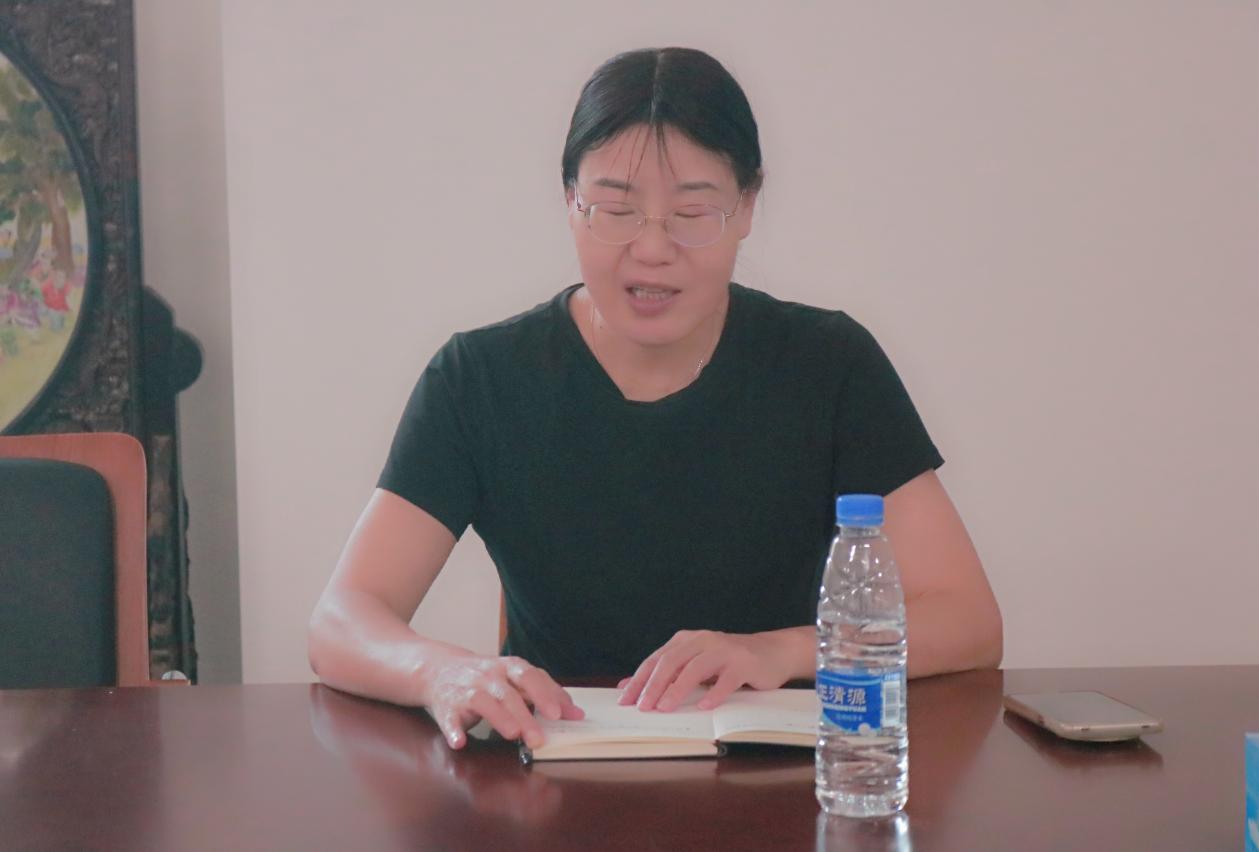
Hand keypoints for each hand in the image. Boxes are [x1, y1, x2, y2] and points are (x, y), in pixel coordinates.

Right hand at [421, 653, 583, 749]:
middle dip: (525, 716)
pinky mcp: (447, 707)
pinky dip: (454, 731)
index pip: (529, 677)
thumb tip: (576, 714)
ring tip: (512, 734)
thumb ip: (545, 693)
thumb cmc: (488, 677)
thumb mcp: (516, 678)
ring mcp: (466, 690)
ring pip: (483, 702)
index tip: (559, 714)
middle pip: (509, 695)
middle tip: (539, 739)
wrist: (439, 669)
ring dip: (498, 718)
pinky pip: (449, 719)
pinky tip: (460, 742)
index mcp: (508, 668)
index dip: (544, 694)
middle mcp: (488, 676)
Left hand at [617, 629, 796, 712]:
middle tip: (642, 707)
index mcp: (687, 640)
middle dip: (653, 685)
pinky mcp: (744, 663)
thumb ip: (666, 673)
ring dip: (677, 689)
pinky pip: (727, 679)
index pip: (657, 660)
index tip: (625, 700)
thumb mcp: (694, 664)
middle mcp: (703, 640)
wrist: (772, 651)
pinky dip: (714, 693)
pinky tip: (705, 706)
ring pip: (695, 668)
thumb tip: (628, 687)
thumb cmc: (728, 662)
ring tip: (665, 707)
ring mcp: (724, 650)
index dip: (639, 679)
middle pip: (672, 661)